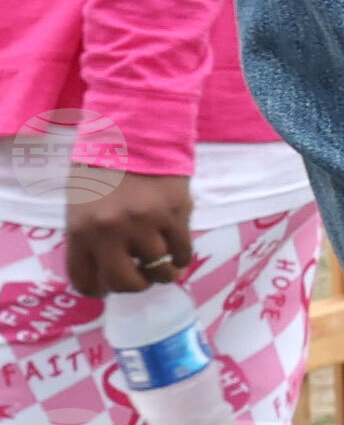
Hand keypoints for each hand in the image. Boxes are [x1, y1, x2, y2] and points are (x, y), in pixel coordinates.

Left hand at [65, 172, 192, 300]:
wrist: (134, 135)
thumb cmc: (103, 171)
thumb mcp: (80, 205)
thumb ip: (89, 238)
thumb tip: (105, 270)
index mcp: (79, 229)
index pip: (84, 280)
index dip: (98, 290)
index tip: (108, 286)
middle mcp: (110, 231)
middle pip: (126, 283)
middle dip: (136, 285)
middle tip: (142, 276)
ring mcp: (144, 223)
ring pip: (159, 268)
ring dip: (163, 269)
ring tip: (164, 258)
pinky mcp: (175, 214)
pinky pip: (183, 252)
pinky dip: (182, 256)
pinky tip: (177, 248)